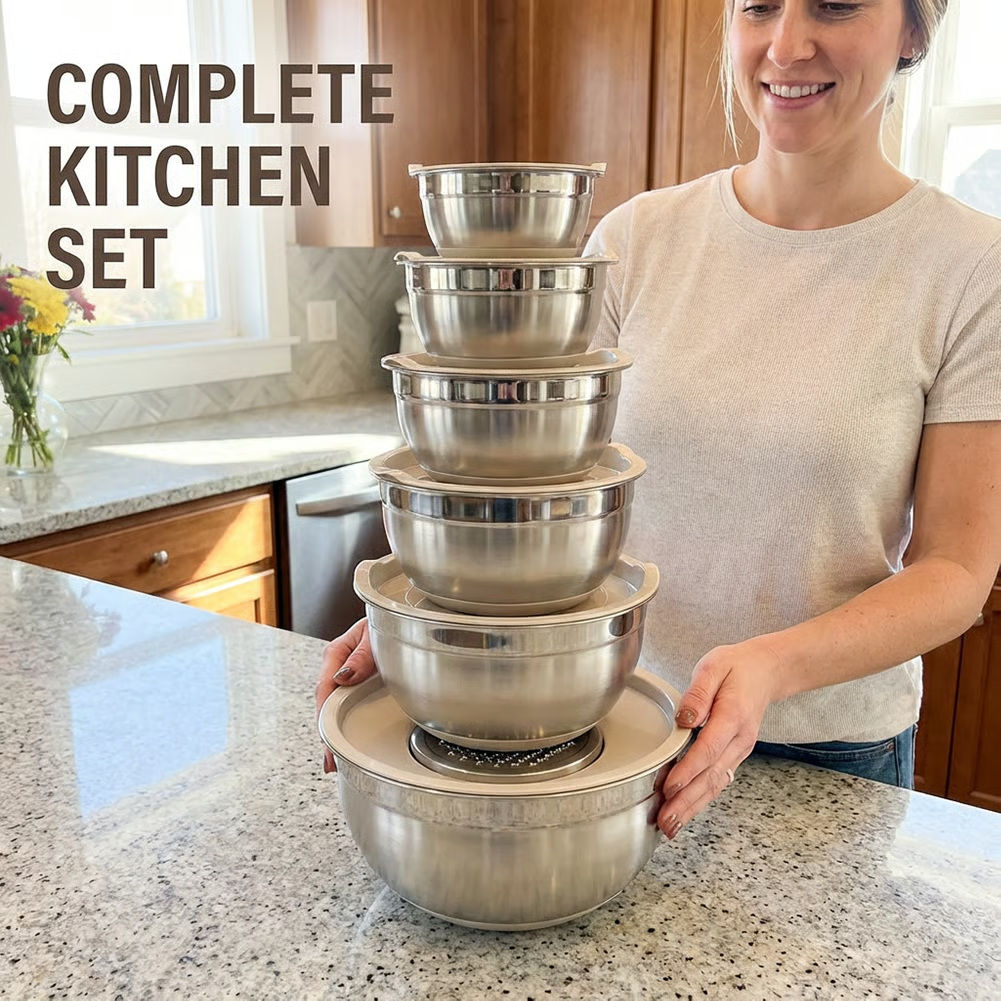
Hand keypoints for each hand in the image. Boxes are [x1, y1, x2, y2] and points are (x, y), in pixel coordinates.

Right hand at [315, 617, 378, 772]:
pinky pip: (349, 707)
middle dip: (327, 735)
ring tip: (335, 762)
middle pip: (327, 705)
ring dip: (334, 734)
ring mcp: (349, 679)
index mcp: (337, 653)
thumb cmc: (385, 621)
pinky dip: (345, 726)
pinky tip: (346, 742)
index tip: (328, 741)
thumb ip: (362, 655)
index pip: (325, 689)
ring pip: (336, 709)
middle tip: (330, 763)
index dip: (324, 718)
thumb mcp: (374, 633)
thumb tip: (343, 677)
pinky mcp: (359, 686)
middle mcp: (339, 668)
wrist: (401, 618)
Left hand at [658, 637, 782, 838]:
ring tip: (670, 826)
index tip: (668, 787)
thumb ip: (698, 692)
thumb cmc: (737, 667)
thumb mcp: (714, 666)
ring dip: (692, 807)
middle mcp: (739, 740)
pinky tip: (685, 811)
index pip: (708, 749)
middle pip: (711, 776)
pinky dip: (701, 799)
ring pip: (715, 784)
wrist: (767, 671)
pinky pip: (718, 780)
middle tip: (665, 822)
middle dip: (686, 802)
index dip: (687, 770)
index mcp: (732, 716)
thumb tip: (685, 717)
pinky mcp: (735, 755)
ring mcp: (739, 750)